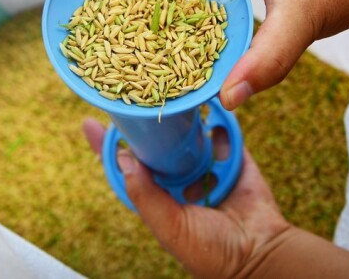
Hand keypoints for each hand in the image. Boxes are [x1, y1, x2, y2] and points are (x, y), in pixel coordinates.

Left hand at [83, 118, 348, 277]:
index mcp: (159, 197)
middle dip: (145, 126)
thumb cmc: (211, 251)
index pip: (128, 168)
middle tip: (132, 97)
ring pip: (188, 136)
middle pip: (156, 146)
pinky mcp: (233, 158)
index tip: (90, 123)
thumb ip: (145, 195)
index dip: (107, 148)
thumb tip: (122, 158)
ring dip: (181, 119)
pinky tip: (210, 105)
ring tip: (170, 97)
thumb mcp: (170, 226)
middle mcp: (179, 179)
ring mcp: (207, 167)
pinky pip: (222, 133)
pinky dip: (218, 121)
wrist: (259, 251)